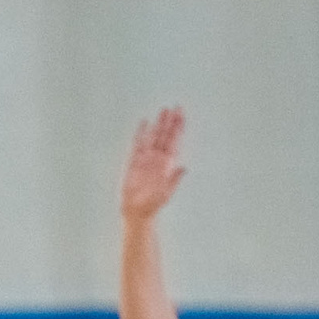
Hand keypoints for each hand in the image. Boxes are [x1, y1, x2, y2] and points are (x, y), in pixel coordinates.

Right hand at [120, 107, 187, 223]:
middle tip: (175, 106)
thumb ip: (174, 180)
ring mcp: (147, 159)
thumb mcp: (166, 193)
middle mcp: (158, 158)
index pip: (174, 141)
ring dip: (158, 124)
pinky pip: (138, 144)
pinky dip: (141, 133)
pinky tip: (144, 123)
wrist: (137, 211)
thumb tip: (183, 168)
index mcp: (168, 164)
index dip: (178, 128)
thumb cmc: (153, 205)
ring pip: (153, 137)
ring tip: (163, 110)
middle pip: (165, 135)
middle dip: (170, 121)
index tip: (181, 115)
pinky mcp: (134, 162)